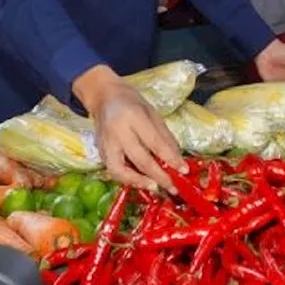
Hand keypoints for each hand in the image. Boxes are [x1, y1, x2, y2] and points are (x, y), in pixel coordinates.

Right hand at [73, 66, 183, 192]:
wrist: (103, 96)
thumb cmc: (131, 101)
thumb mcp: (152, 112)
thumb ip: (165, 136)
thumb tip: (177, 158)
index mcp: (134, 116)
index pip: (155, 143)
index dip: (171, 159)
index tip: (184, 170)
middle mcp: (118, 132)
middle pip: (140, 160)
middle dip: (159, 177)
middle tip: (173, 187)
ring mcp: (106, 144)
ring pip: (121, 171)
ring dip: (140, 183)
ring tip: (156, 187)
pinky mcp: (100, 152)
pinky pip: (114, 171)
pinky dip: (128, 179)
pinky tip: (141, 181)